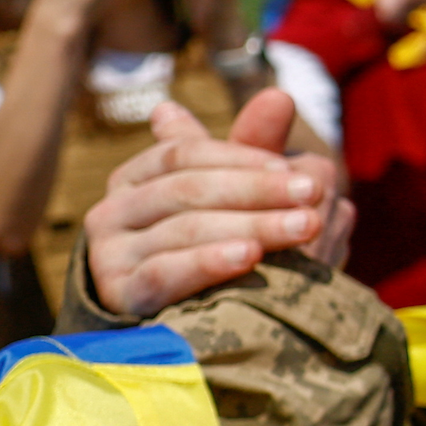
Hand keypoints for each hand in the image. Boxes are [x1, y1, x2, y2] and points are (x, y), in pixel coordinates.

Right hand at [86, 90, 353, 316]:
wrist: (179, 330)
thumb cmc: (215, 249)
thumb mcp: (238, 198)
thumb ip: (255, 149)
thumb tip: (280, 95)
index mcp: (138, 177)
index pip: (186, 153)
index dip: (246, 157)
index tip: (303, 173)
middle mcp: (113, 210)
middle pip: (189, 188)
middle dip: (259, 191)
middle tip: (316, 194)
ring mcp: (109, 253)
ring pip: (184, 229)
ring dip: (252, 224)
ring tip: (304, 227)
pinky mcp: (118, 295)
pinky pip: (164, 273)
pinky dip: (208, 262)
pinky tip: (249, 257)